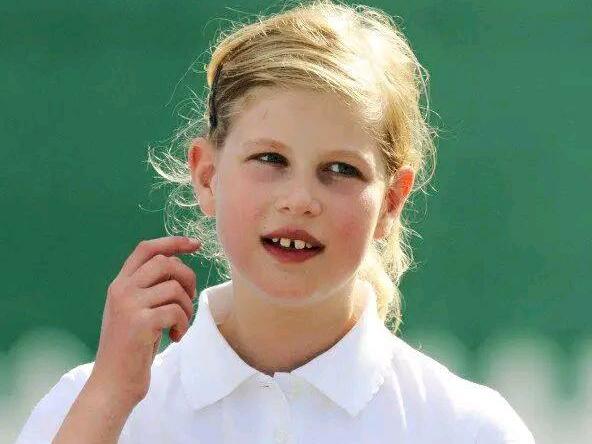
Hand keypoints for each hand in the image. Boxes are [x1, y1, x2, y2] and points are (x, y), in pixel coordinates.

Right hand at [90, 236, 200, 403]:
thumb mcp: (135, 311)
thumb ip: (149, 287)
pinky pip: (176, 311)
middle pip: (165, 262)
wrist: (113, 384)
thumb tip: (178, 263)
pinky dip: (183, 324)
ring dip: (187, 306)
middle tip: (189, 299)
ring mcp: (128, 305)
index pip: (146, 249)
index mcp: (119, 284)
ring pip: (174, 287)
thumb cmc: (131, 348)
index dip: (172, 242)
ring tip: (180, 324)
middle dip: (187, 277)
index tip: (194, 244)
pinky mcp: (139, 323)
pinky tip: (175, 337)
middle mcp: (121, 290)